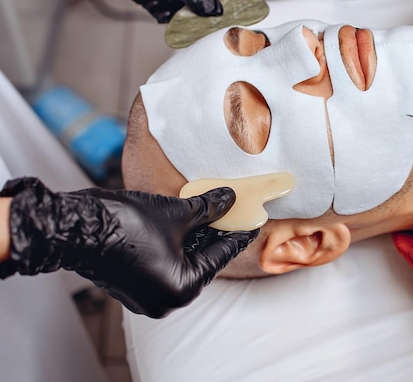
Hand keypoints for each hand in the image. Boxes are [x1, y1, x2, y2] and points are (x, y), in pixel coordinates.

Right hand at [0, 178, 257, 317]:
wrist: (74, 226)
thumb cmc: (125, 224)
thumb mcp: (176, 213)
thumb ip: (208, 208)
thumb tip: (230, 198)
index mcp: (182, 287)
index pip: (220, 256)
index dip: (238, 233)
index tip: (254, 220)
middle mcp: (166, 298)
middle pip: (202, 259)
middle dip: (217, 232)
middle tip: (236, 211)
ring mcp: (148, 294)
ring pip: (183, 259)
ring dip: (197, 236)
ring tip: (215, 211)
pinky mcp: (133, 283)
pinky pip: (165, 262)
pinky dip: (178, 243)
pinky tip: (190, 221)